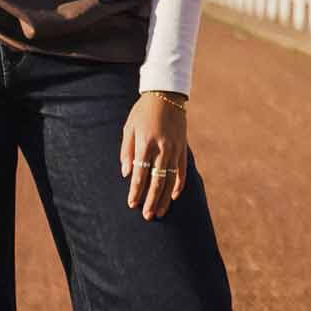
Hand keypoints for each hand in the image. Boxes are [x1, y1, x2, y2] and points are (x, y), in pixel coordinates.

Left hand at [119, 92, 188, 219]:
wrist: (166, 95)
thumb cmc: (142, 112)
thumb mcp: (129, 127)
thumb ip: (126, 151)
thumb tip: (126, 174)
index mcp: (145, 143)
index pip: (140, 173)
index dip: (136, 191)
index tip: (131, 204)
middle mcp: (162, 148)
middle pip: (156, 181)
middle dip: (150, 200)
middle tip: (147, 216)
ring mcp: (174, 149)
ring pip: (170, 179)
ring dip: (164, 198)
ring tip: (159, 212)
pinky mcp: (183, 148)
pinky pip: (182, 170)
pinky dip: (178, 185)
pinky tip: (173, 196)